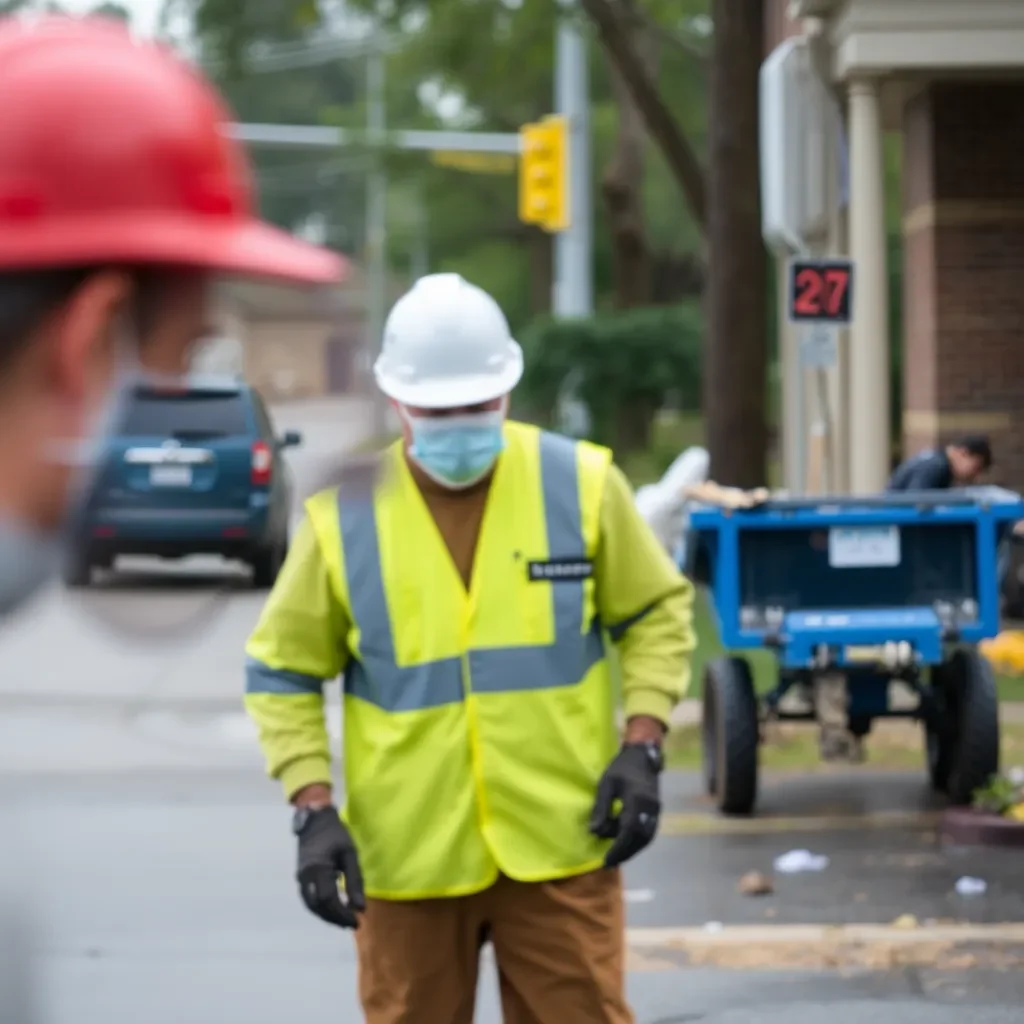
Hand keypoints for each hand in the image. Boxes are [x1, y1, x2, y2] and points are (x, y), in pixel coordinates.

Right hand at [295, 806, 365, 928]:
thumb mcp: (350, 854)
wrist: (314, 821)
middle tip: (352, 923)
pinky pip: (308, 899)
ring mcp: (300, 878)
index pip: (329, 899)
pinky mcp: (300, 878)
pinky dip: (320, 908)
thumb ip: (355, 881)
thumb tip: (360, 908)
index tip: (358, 920)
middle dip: (335, 918)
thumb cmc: (336, 835)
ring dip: (327, 916)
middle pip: (318, 906)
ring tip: (344, 920)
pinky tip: (333, 910)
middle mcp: (305, 877)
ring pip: (311, 906)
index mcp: (318, 869)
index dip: (342, 913)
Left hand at [588, 743, 661, 867]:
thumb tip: (594, 832)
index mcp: (637, 798)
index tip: (606, 860)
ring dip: (631, 849)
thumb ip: (601, 808)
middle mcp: (651, 807)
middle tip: (609, 863)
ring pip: (646, 838)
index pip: (629, 829)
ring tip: (616, 857)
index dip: (618, 847)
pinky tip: (625, 844)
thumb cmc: (620, 768)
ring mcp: (656, 810)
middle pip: (640, 838)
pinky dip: (637, 842)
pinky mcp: (657, 812)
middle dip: (624, 852)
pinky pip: (648, 832)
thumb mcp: (606, 784)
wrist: (643, 756)